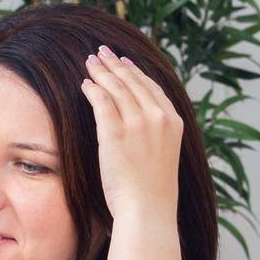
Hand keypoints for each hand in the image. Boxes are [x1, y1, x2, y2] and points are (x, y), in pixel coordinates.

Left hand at [79, 44, 182, 222]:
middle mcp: (159, 118)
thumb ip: (155, 133)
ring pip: (116, 87)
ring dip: (101, 72)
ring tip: (90, 62)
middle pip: (133, 82)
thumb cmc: (152, 189)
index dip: (135, 72)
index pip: (152, 88)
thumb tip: (139, 122)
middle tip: (102, 51)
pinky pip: (102, 102)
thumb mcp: (162, 154)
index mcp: (174, 122)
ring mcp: (138, 124)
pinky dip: (93, 90)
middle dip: (115, 64)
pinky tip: (85, 83)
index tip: (124, 61)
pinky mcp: (116, 133)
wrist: (148, 208)